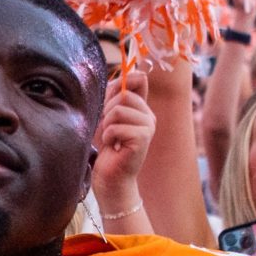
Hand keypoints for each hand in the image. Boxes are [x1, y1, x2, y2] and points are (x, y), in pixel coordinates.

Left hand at [89, 69, 154, 218]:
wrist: (112, 180)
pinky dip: (109, 137)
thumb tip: (125, 75)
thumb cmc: (107, 150)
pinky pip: (117, 126)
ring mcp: (148, 126)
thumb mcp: (107, 117)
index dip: (121, 83)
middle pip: (122, 94)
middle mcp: (148, 115)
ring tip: (112, 139)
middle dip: (107, 110)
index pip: (138, 79)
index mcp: (142, 108)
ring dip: (107, 126)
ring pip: (118, 109)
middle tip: (108, 129)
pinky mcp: (143, 138)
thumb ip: (114, 96)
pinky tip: (114, 148)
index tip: (111, 100)